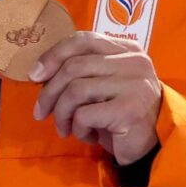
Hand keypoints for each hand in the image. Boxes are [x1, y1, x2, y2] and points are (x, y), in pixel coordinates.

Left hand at [30, 33, 162, 167]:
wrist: (151, 146)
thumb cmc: (118, 114)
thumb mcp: (100, 86)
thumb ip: (80, 71)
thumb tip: (38, 73)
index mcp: (127, 49)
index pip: (83, 40)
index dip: (53, 55)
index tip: (34, 76)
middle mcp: (134, 61)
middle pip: (74, 66)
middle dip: (49, 92)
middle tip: (40, 112)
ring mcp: (135, 84)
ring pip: (76, 90)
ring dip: (61, 114)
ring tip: (64, 128)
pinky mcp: (129, 109)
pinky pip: (84, 114)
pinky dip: (77, 128)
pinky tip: (86, 136)